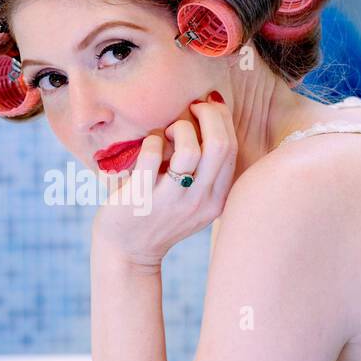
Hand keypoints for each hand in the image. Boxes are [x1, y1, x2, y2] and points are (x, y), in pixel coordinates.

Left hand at [92, 90, 237, 268]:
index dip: (221, 118)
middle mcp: (200, 201)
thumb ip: (207, 168)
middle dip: (208, 115)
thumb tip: (213, 111)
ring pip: (190, 150)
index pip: (232, 148)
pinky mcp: (142, 198)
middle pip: (220, 145)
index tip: (205, 108)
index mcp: (217, 198)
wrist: (128, 253)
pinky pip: (152, 155)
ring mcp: (171, 202)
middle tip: (190, 109)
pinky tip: (149, 145)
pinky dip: (152, 140)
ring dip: (180, 128)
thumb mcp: (195, 199)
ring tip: (168, 132)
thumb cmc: (161, 216)